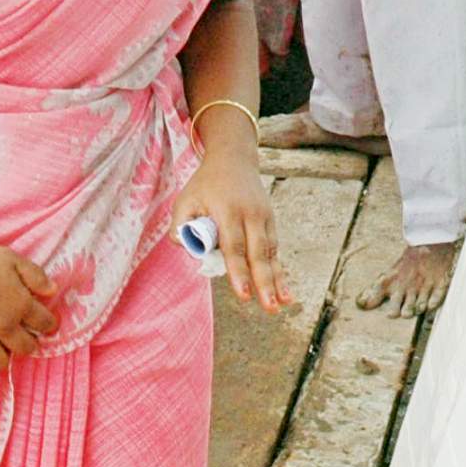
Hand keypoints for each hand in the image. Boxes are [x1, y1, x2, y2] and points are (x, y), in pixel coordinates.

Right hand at [0, 240, 58, 375]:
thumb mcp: (13, 259)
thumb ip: (35, 276)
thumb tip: (53, 290)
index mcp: (20, 305)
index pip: (44, 323)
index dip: (50, 324)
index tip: (49, 324)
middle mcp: (3, 327)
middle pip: (25, 347)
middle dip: (29, 344)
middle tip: (25, 339)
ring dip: (2, 359)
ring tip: (0, 350)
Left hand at [169, 133, 291, 312]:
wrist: (234, 159)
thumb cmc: (206, 184)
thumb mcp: (185, 198)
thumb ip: (180, 225)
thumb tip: (184, 248)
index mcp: (228, 210)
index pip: (234, 246)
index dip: (238, 271)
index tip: (242, 294)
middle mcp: (251, 214)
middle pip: (258, 253)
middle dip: (264, 282)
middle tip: (269, 307)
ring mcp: (264, 217)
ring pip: (271, 253)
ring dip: (277, 280)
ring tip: (282, 304)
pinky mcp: (270, 221)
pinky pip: (275, 249)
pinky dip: (280, 270)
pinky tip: (285, 292)